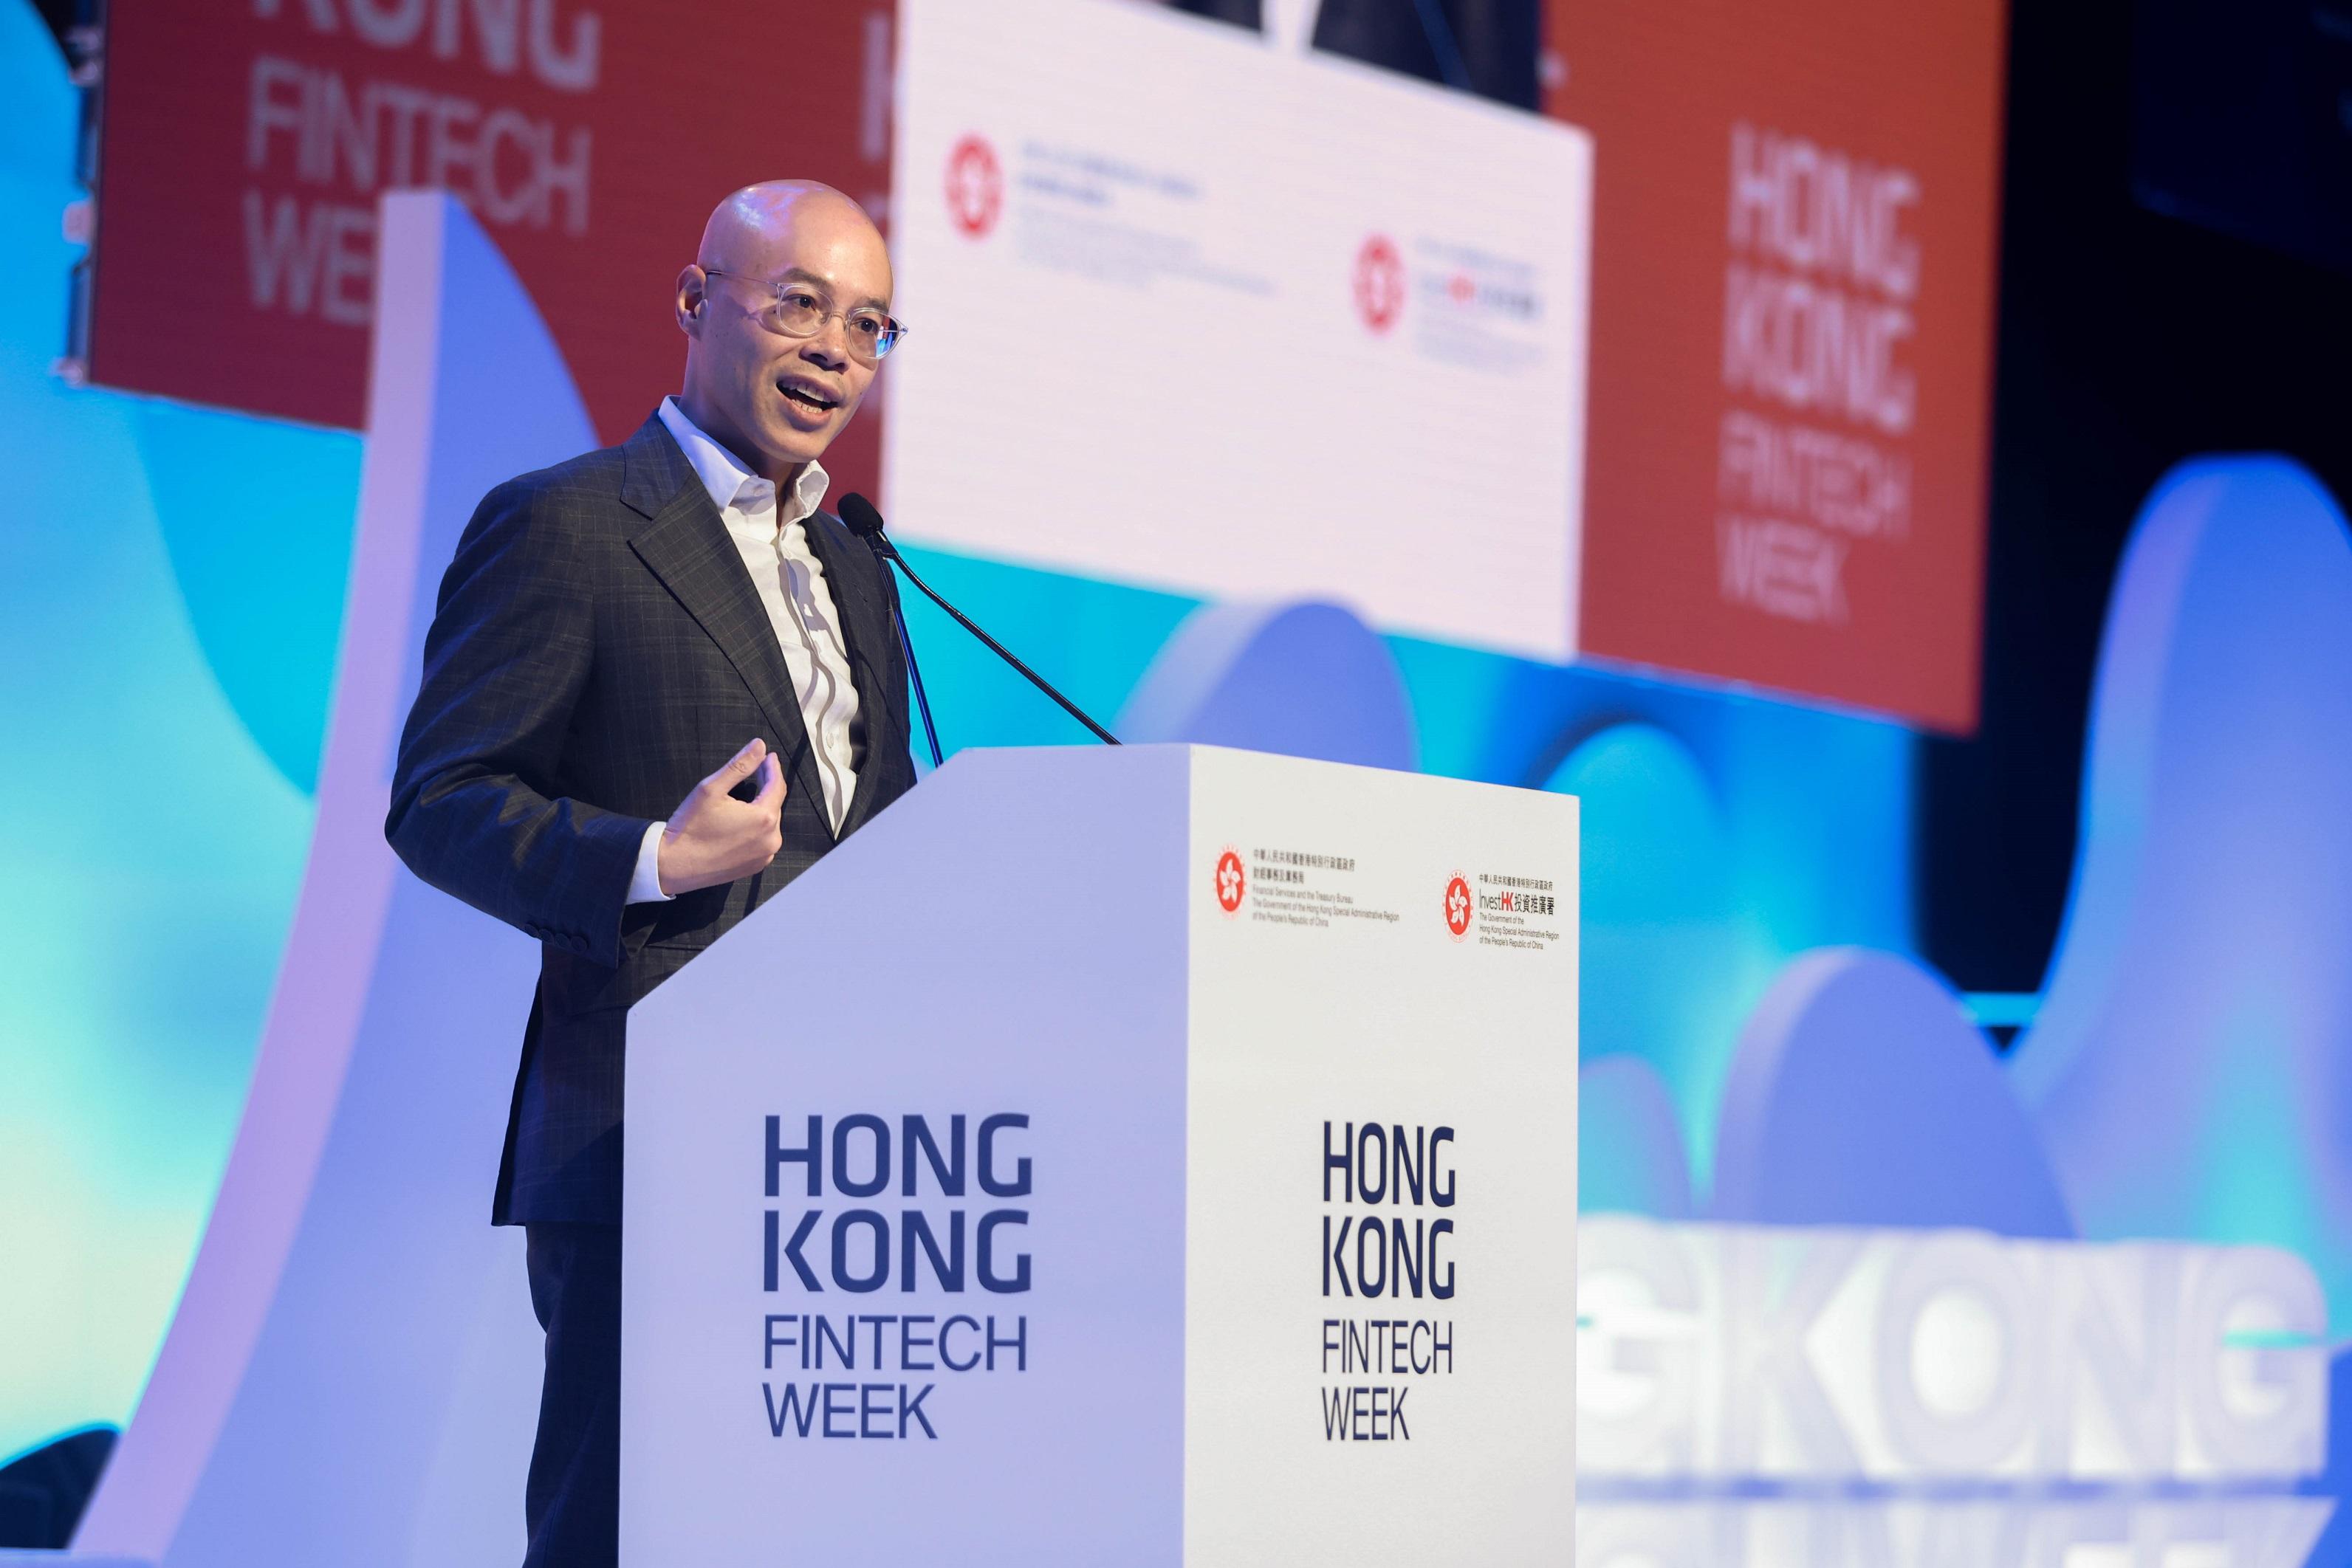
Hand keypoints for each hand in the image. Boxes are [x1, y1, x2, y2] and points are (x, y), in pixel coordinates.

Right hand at [656, 738, 785, 895]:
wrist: (673, 865)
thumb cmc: (690, 827)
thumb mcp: (711, 789)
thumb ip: (739, 765)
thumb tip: (760, 746)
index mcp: (764, 818)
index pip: (777, 786)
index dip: (772, 768)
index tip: (769, 756)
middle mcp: (771, 839)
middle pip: (774, 804)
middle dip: (767, 786)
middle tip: (757, 770)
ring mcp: (764, 855)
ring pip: (769, 823)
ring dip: (761, 807)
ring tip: (748, 795)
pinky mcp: (755, 866)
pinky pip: (762, 840)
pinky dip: (756, 828)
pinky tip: (742, 821)